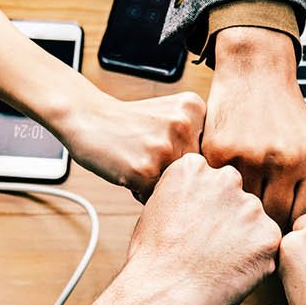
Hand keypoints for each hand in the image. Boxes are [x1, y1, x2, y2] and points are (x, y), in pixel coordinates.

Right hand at [61, 92, 204, 198]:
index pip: (209, 153)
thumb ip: (196, 138)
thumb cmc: (128, 123)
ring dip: (158, 184)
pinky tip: (128, 170)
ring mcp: (165, 147)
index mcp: (195, 108)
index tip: (165, 147)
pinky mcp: (145, 169)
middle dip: (174, 173)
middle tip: (148, 156)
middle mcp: (184, 125)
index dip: (186, 158)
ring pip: (177, 186)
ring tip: (138, 162)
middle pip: (195, 172)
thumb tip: (219, 182)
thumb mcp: (170, 114)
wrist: (86, 117)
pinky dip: (141, 191)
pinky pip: (155, 196)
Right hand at [118, 152, 282, 304]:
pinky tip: (229, 273)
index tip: (190, 228)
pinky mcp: (268, 236)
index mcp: (194, 167)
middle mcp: (226, 178)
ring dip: (242, 240)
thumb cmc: (152, 259)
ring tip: (215, 264)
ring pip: (253, 222)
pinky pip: (266, 246)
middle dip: (226, 219)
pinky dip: (254, 261)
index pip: (210, 182)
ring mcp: (250, 207)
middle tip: (205, 249)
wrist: (160, 295)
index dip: (201, 208)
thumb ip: (187, 194)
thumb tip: (203, 201)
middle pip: (235, 198)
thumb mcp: (156, 208)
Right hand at [201, 27, 305, 227]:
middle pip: (275, 219)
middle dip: (265, 225)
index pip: (303, 218)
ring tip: (237, 212)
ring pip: (245, 208)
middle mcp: (286, 161)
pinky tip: (221, 190)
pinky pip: (220, 189)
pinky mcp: (220, 152)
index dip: (291, 229)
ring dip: (240, 211)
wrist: (256, 72)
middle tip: (255, 226)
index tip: (280, 230)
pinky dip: (219, 192)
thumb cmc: (285, 116)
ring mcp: (251, 156)